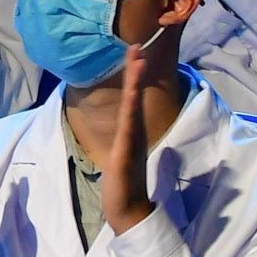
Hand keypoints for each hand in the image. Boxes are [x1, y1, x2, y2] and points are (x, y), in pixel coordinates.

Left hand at [98, 45, 156, 234]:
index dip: (133, 75)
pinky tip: (131, 95)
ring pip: (132, 106)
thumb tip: (121, 122)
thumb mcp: (121, 153)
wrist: (129, 211)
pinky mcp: (124, 154)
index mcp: (132, 131)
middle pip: (134, 95)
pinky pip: (128, 128)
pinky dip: (130, 110)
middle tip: (136, 45)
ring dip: (134, 82)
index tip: (133, 52)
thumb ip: (123, 136)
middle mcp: (135, 132)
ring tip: (136, 60)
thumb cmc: (124, 183)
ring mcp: (132, 142)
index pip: (131, 97)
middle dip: (135, 70)